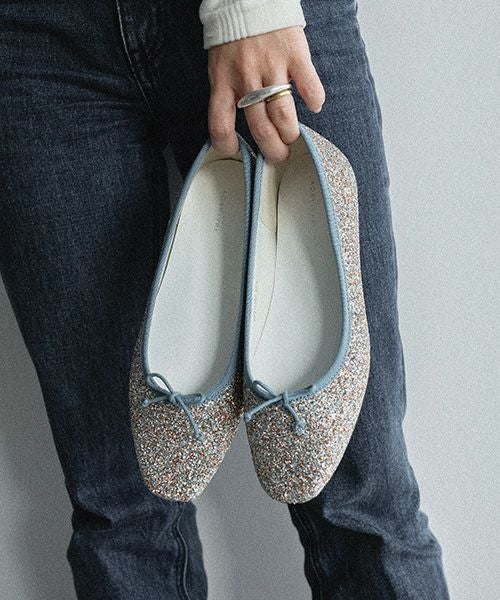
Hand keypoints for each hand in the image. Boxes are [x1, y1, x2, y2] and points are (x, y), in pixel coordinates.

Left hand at [207, 26, 324, 161]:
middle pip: (260, 128)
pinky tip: (314, 106)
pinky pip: (309, 86)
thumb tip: (237, 127)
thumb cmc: (234, 38)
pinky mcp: (294, 53)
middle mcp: (246, 79)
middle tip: (279, 155)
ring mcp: (271, 67)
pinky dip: (314, 101)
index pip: (219, 124)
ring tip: (292, 138)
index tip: (237, 151)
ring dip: (290, 134)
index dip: (226, 145)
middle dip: (272, 150)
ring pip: (284, 116)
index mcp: (222, 82)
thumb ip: (227, 93)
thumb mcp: (220, 67)